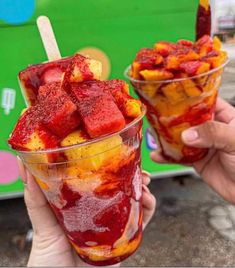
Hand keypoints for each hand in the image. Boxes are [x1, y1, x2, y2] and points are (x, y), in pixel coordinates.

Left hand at [18, 161, 155, 266]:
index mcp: (83, 204)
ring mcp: (113, 225)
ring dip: (142, 188)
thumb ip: (35, 198)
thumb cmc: (47, 258)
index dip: (110, 166)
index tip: (117, 153)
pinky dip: (148, 210)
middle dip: (132, 175)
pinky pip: (141, 223)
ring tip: (144, 182)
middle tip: (138, 167)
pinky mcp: (123, 240)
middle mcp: (100, 211)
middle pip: (120, 188)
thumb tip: (24, 166)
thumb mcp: (42, 224)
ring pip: (134, 201)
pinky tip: (147, 200)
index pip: (100, 180)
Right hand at [151, 98, 234, 204]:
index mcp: (227, 118)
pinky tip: (159, 155)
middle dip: (174, 120)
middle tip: (158, 118)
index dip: (191, 100)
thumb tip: (188, 134)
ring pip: (183, 139)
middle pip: (190, 121)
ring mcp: (205, 146)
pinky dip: (168, 157)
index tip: (175, 98)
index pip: (206, 103)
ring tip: (154, 135)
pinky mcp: (199, 161)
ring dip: (168, 138)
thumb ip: (213, 134)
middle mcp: (213, 130)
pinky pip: (181, 157)